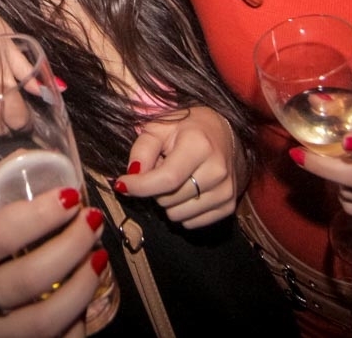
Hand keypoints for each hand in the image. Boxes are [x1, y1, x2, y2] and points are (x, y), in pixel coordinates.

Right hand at [0, 188, 103, 337]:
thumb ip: (0, 183)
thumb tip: (46, 159)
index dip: (42, 215)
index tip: (71, 196)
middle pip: (28, 278)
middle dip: (72, 246)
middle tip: (92, 222)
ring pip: (44, 320)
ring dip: (82, 286)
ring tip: (98, 257)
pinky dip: (76, 321)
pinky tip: (85, 294)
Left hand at [116, 106, 240, 227]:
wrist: (223, 132)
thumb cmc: (186, 129)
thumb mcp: (159, 128)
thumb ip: (141, 151)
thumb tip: (130, 181)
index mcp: (200, 145)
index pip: (167, 178)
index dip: (140, 186)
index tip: (122, 184)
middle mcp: (217, 169)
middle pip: (168, 199)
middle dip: (155, 188)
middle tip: (162, 168)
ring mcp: (226, 190)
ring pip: (177, 215)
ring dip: (168, 201)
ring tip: (177, 178)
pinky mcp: (228, 206)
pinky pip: (190, 223)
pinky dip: (182, 210)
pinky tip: (188, 189)